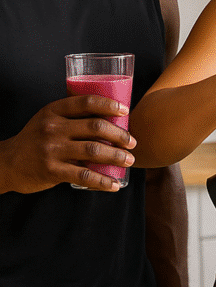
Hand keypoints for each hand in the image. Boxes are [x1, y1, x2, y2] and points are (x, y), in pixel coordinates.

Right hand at [0, 96, 135, 193]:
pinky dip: (102, 181)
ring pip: (93, 150)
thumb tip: (112, 118)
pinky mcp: (52, 170)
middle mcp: (53, 128)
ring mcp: (52, 149)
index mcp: (54, 111)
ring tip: (129, 160)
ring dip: (117, 156)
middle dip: (119, 134)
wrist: (6, 163)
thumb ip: (73, 117)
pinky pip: (84, 175)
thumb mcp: (49, 120)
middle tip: (133, 142)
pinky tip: (114, 184)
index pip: (86, 102)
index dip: (108, 105)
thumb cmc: (36, 139)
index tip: (125, 111)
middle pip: (95, 127)